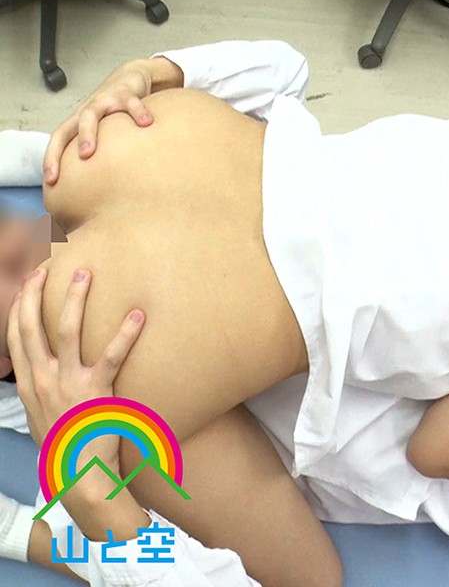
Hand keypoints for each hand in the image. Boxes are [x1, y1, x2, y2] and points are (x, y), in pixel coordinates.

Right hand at [7, 267, 144, 471]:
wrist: (80, 476)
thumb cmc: (67, 448)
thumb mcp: (43, 417)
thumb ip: (43, 392)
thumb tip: (47, 375)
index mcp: (28, 385)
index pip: (16, 338)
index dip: (18, 307)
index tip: (25, 283)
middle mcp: (42, 380)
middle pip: (31, 327)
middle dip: (34, 293)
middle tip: (44, 267)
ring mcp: (66, 384)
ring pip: (65, 331)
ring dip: (73, 299)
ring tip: (85, 274)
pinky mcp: (95, 391)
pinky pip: (112, 356)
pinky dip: (125, 334)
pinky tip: (137, 316)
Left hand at [43, 61, 154, 184]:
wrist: (131, 78)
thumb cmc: (116, 110)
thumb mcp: (106, 129)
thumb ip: (101, 150)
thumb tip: (101, 183)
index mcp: (80, 121)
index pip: (60, 139)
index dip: (52, 158)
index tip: (50, 180)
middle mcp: (89, 110)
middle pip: (71, 127)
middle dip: (62, 149)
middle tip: (71, 166)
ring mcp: (105, 100)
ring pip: (91, 114)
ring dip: (88, 132)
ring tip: (90, 151)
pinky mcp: (125, 93)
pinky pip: (131, 104)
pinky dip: (138, 113)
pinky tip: (146, 124)